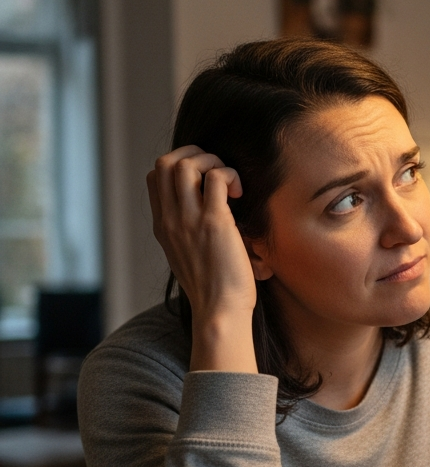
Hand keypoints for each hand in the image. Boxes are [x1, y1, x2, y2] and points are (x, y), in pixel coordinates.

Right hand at [147, 146, 258, 372]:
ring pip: (185, 164)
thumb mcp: (191, 257)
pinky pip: (216, 178)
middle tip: (218, 171)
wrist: (219, 312)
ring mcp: (188, 220)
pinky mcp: (213, 223)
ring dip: (212, 161)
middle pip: (164, 162)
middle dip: (194, 154)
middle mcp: (170, 220)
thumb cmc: (215, 289)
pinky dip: (229, 174)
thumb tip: (214, 213)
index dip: (179, 165)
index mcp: (163, 226)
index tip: (204, 178)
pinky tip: (239, 193)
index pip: (154, 176)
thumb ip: (192, 233)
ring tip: (229, 181)